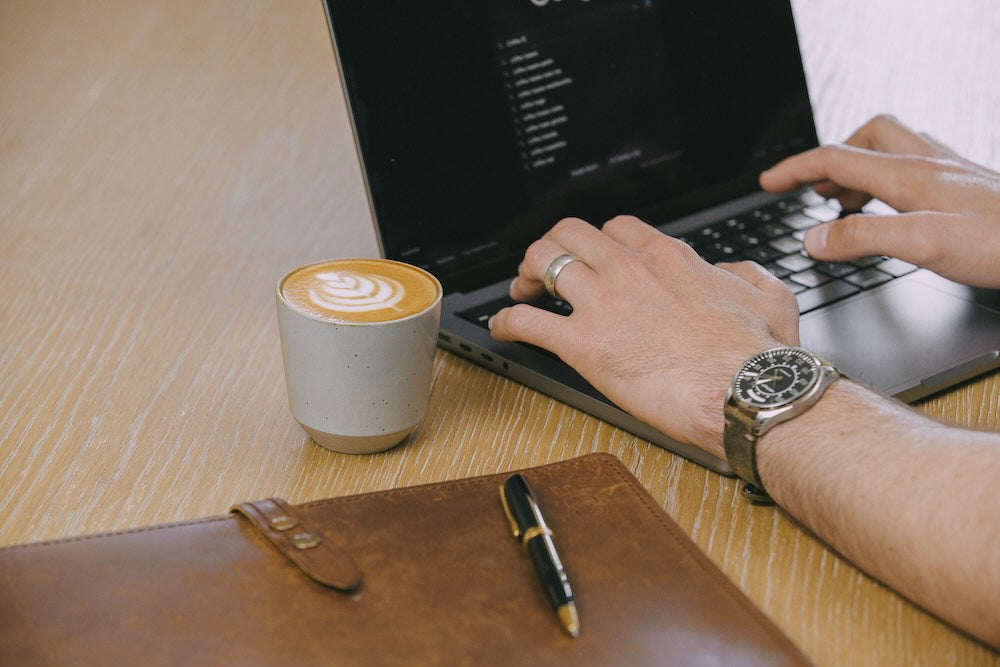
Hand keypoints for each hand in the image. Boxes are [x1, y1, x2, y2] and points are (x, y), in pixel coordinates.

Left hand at [487, 216, 799, 457]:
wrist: (746, 392)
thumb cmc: (756, 355)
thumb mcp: (770, 297)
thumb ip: (748, 276)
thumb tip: (735, 273)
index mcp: (669, 259)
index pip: (618, 228)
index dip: (598, 240)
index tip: (593, 256)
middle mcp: (629, 271)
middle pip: (569, 234)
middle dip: (552, 248)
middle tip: (546, 272)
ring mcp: (603, 303)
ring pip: (542, 262)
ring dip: (525, 276)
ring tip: (522, 292)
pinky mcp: (584, 344)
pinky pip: (527, 321)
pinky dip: (507, 322)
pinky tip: (505, 329)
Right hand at [760, 114, 999, 287]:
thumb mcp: (922, 244)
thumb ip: (861, 238)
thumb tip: (812, 238)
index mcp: (910, 176)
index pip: (836, 158)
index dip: (795, 169)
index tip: (768, 183)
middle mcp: (931, 166)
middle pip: (867, 137)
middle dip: (833, 157)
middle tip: (815, 189)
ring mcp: (953, 174)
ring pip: (895, 149)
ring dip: (863, 166)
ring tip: (848, 199)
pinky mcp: (971, 190)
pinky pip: (920, 168)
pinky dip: (894, 181)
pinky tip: (901, 207)